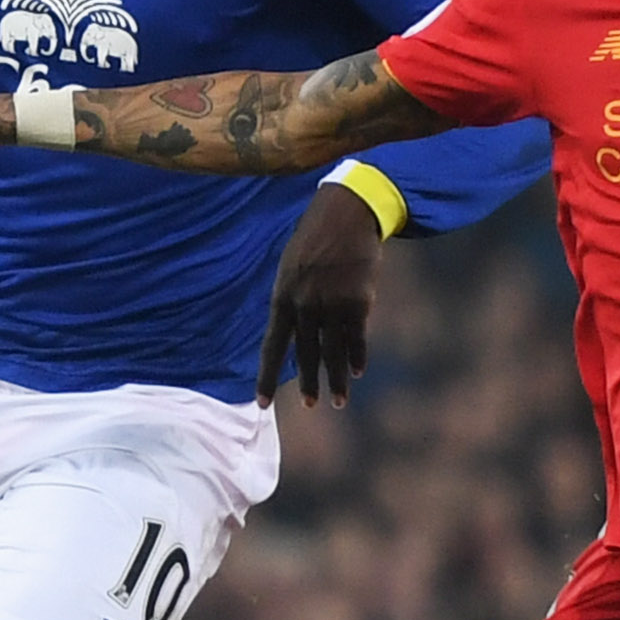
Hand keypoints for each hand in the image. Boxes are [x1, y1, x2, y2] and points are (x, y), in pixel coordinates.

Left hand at [255, 183, 383, 406]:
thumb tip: (296, 332)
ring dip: (337, 379)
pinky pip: (356, 337)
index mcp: (282, 297)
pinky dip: (357, 356)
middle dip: (308, 383)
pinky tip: (357, 371)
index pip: (271, 347)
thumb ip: (292, 300)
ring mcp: (331, 304)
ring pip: (333, 351)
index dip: (267, 377)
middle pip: (305, 354)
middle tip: (310, 405)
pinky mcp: (358, 301)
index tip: (261, 404)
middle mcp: (304, 305)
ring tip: (338, 401)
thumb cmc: (315, 239)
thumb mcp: (291, 267)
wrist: (346, 214)